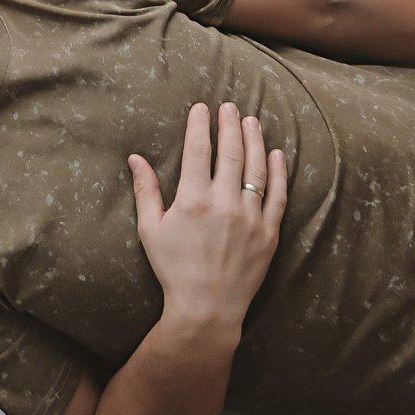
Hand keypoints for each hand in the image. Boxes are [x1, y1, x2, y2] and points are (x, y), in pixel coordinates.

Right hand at [129, 103, 286, 330]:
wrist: (206, 308)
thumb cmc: (173, 270)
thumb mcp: (150, 230)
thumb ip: (145, 191)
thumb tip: (135, 158)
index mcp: (193, 200)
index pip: (199, 150)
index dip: (200, 125)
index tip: (202, 107)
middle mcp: (224, 204)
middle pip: (231, 153)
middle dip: (230, 125)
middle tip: (230, 106)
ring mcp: (250, 218)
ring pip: (256, 169)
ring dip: (254, 141)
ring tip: (251, 121)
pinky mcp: (268, 234)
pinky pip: (278, 196)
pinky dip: (278, 173)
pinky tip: (276, 154)